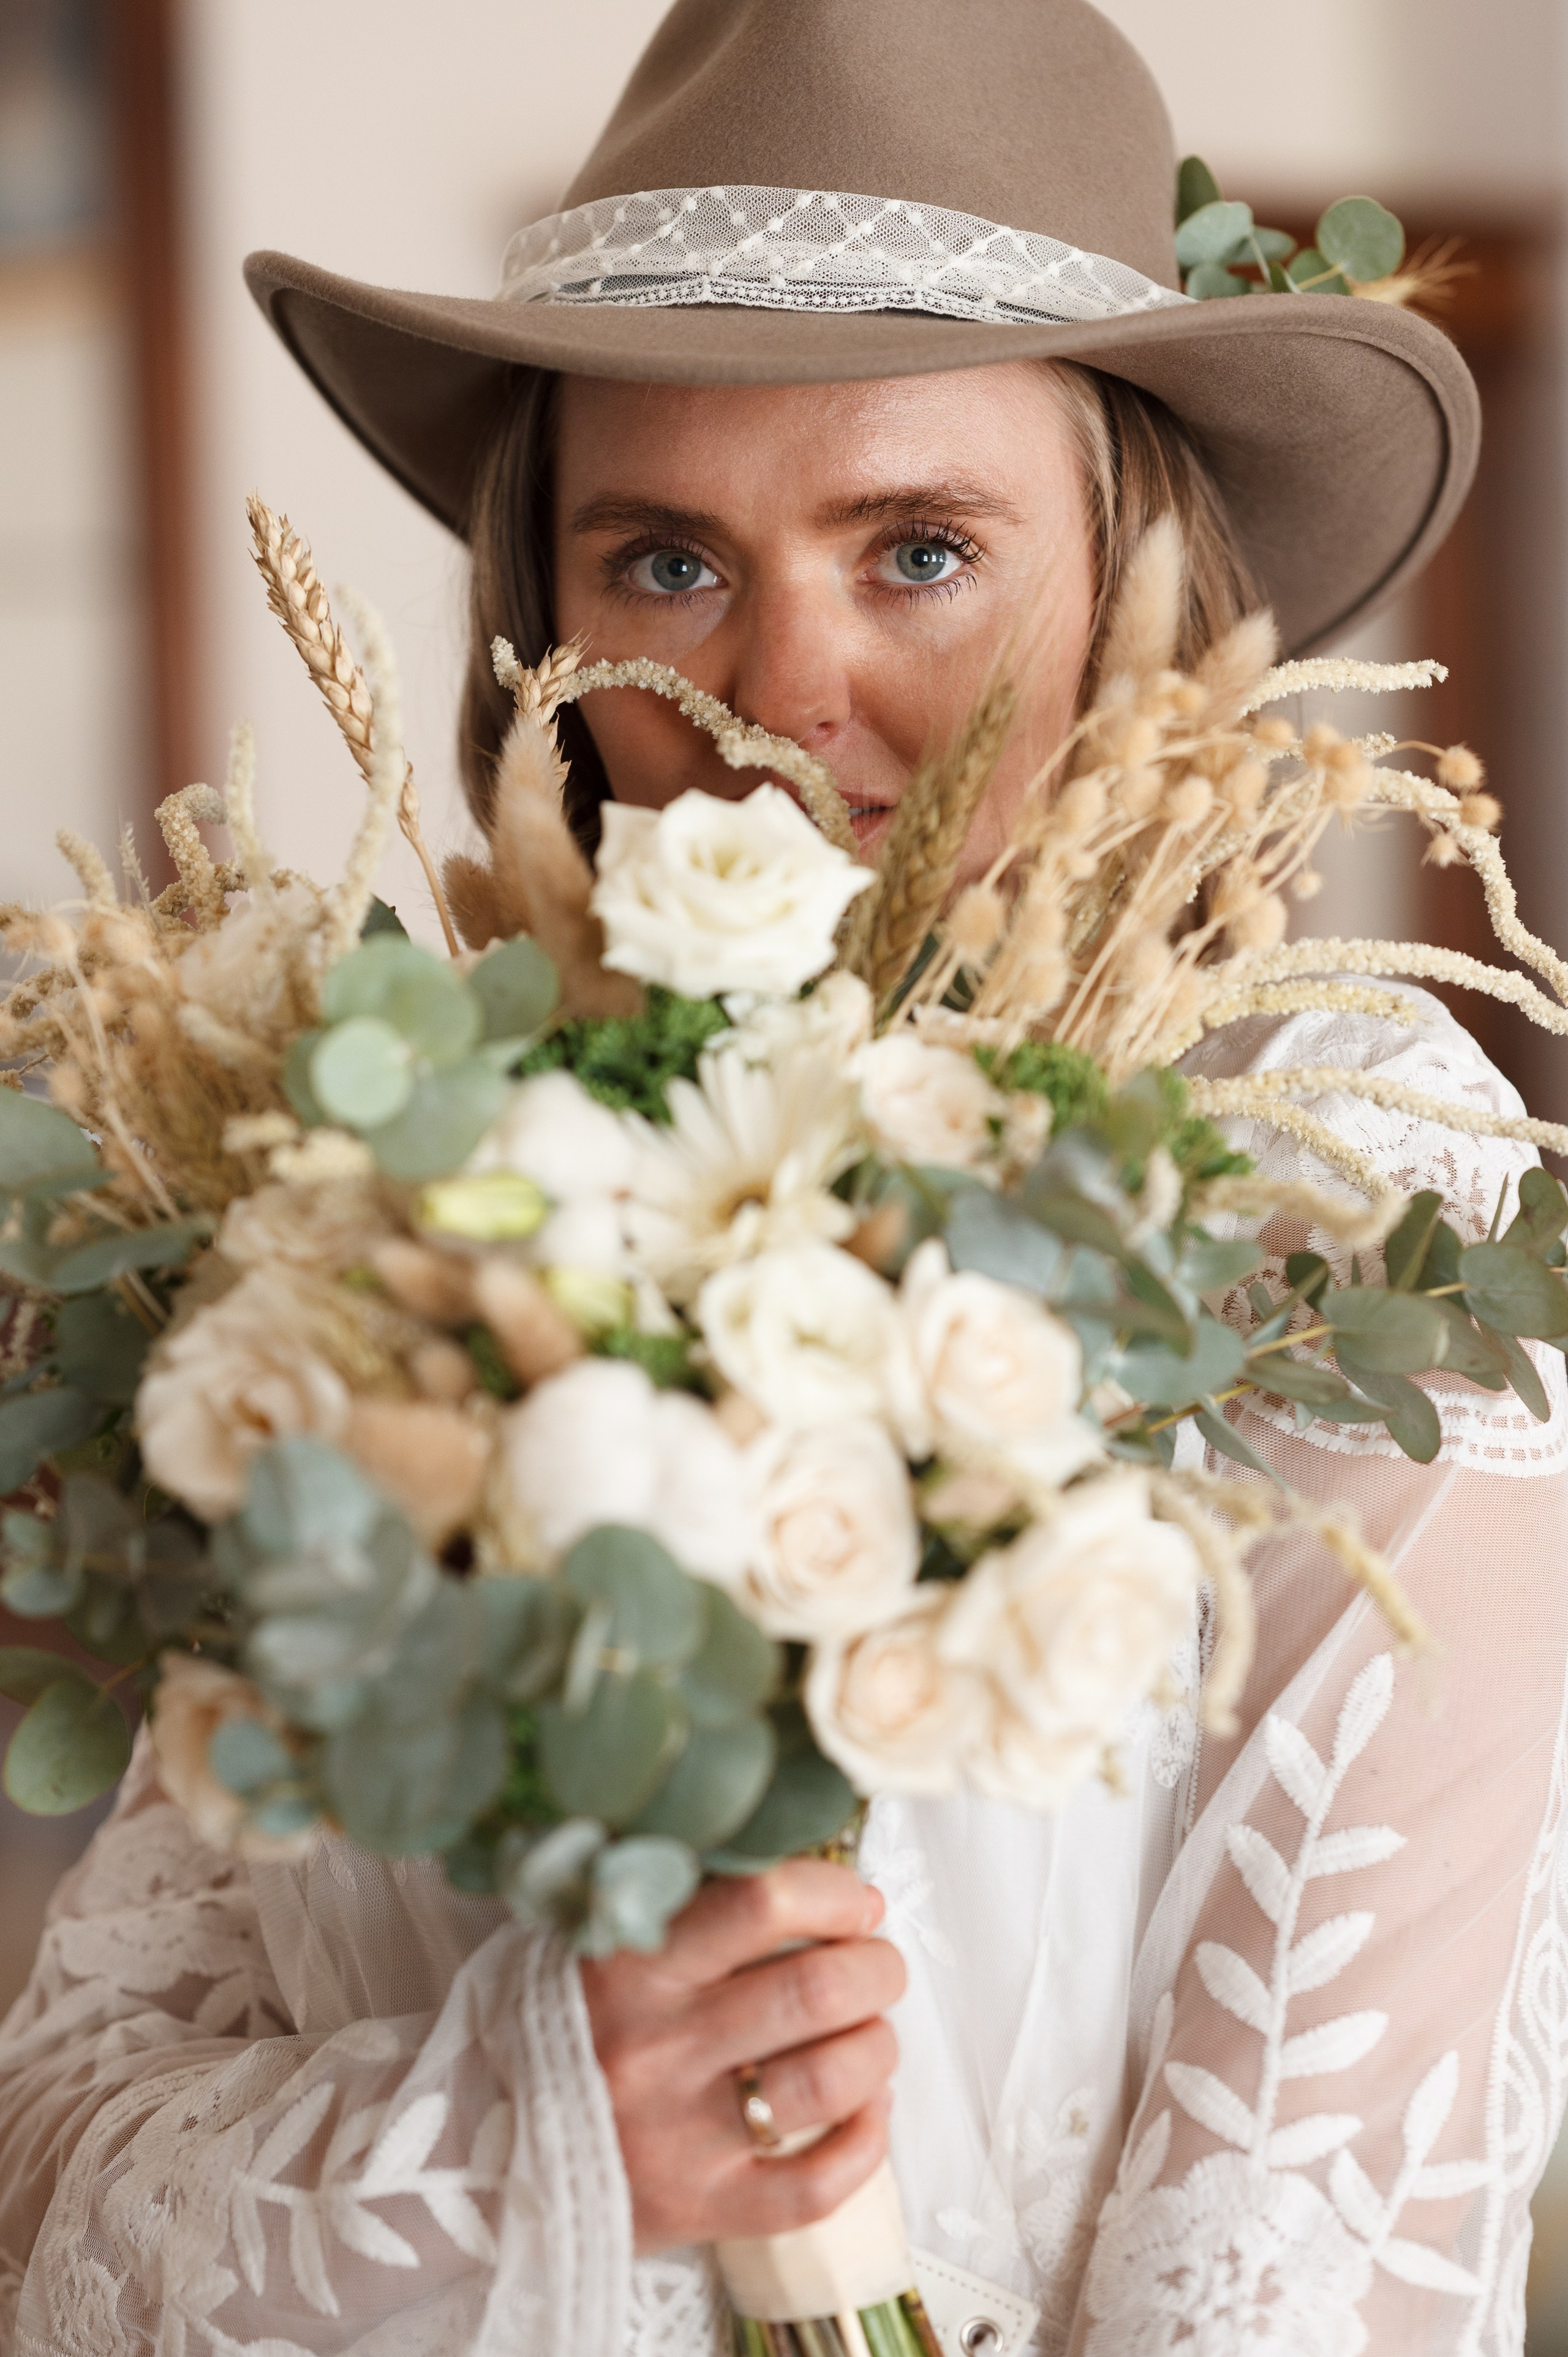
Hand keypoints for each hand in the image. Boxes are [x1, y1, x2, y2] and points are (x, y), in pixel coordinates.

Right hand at [579, 1859, 903, 2253]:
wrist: (486, 2148)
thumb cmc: (573, 2028)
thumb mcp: (604, 1942)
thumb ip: (687, 1903)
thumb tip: (808, 1873)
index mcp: (633, 1963)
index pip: (762, 1902)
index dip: (835, 1894)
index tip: (858, 1903)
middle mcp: (657, 2044)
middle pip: (815, 1990)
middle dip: (876, 1969)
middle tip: (878, 1967)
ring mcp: (680, 2133)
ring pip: (828, 2081)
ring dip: (877, 2047)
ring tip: (872, 2034)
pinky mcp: (700, 2206)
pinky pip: (815, 2183)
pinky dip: (865, 2142)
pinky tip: (868, 2109)